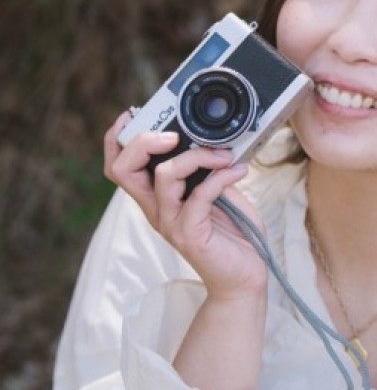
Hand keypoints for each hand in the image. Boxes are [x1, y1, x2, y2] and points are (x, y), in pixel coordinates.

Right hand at [103, 111, 267, 299]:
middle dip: (142, 141)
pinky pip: (199, 195)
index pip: (119, 166)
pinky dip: (222, 176)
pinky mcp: (190, 235)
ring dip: (198, 156)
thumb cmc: (232, 232)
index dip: (118, 138)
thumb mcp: (215, 191)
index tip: (133, 114)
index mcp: (156, 197)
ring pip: (164, 176)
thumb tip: (212, 137)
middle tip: (174, 134)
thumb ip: (205, 168)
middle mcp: (156, 210)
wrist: (244, 276)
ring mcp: (170, 223)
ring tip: (225, 156)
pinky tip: (240, 171)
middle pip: (122, 169)